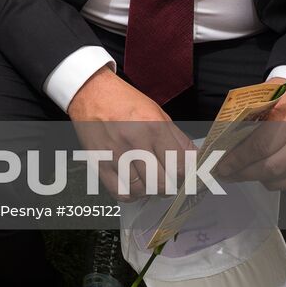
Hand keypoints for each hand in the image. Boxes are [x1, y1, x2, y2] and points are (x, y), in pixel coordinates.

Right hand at [68, 68, 193, 200]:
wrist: (91, 92)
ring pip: (141, 190)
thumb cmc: (124, 101)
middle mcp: (135, 141)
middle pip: (161, 183)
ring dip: (148, 190)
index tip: (183, 175)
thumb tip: (194, 160)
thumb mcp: (158, 113)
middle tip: (167, 180)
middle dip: (168, 186)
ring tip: (148, 180)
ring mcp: (115, 153)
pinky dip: (130, 194)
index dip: (185, 174)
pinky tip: (133, 184)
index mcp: (154, 127)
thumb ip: (178, 139)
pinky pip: (119, 191)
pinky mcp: (99, 161)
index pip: (180, 166)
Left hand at [216, 83, 285, 190]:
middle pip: (270, 167)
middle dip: (243, 173)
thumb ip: (243, 124)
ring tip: (236, 173)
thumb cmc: (278, 101)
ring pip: (277, 178)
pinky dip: (267, 181)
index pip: (260, 146)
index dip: (238, 159)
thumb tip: (222, 148)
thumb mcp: (260, 103)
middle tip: (225, 174)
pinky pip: (285, 183)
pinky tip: (256, 173)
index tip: (221, 166)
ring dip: (253, 178)